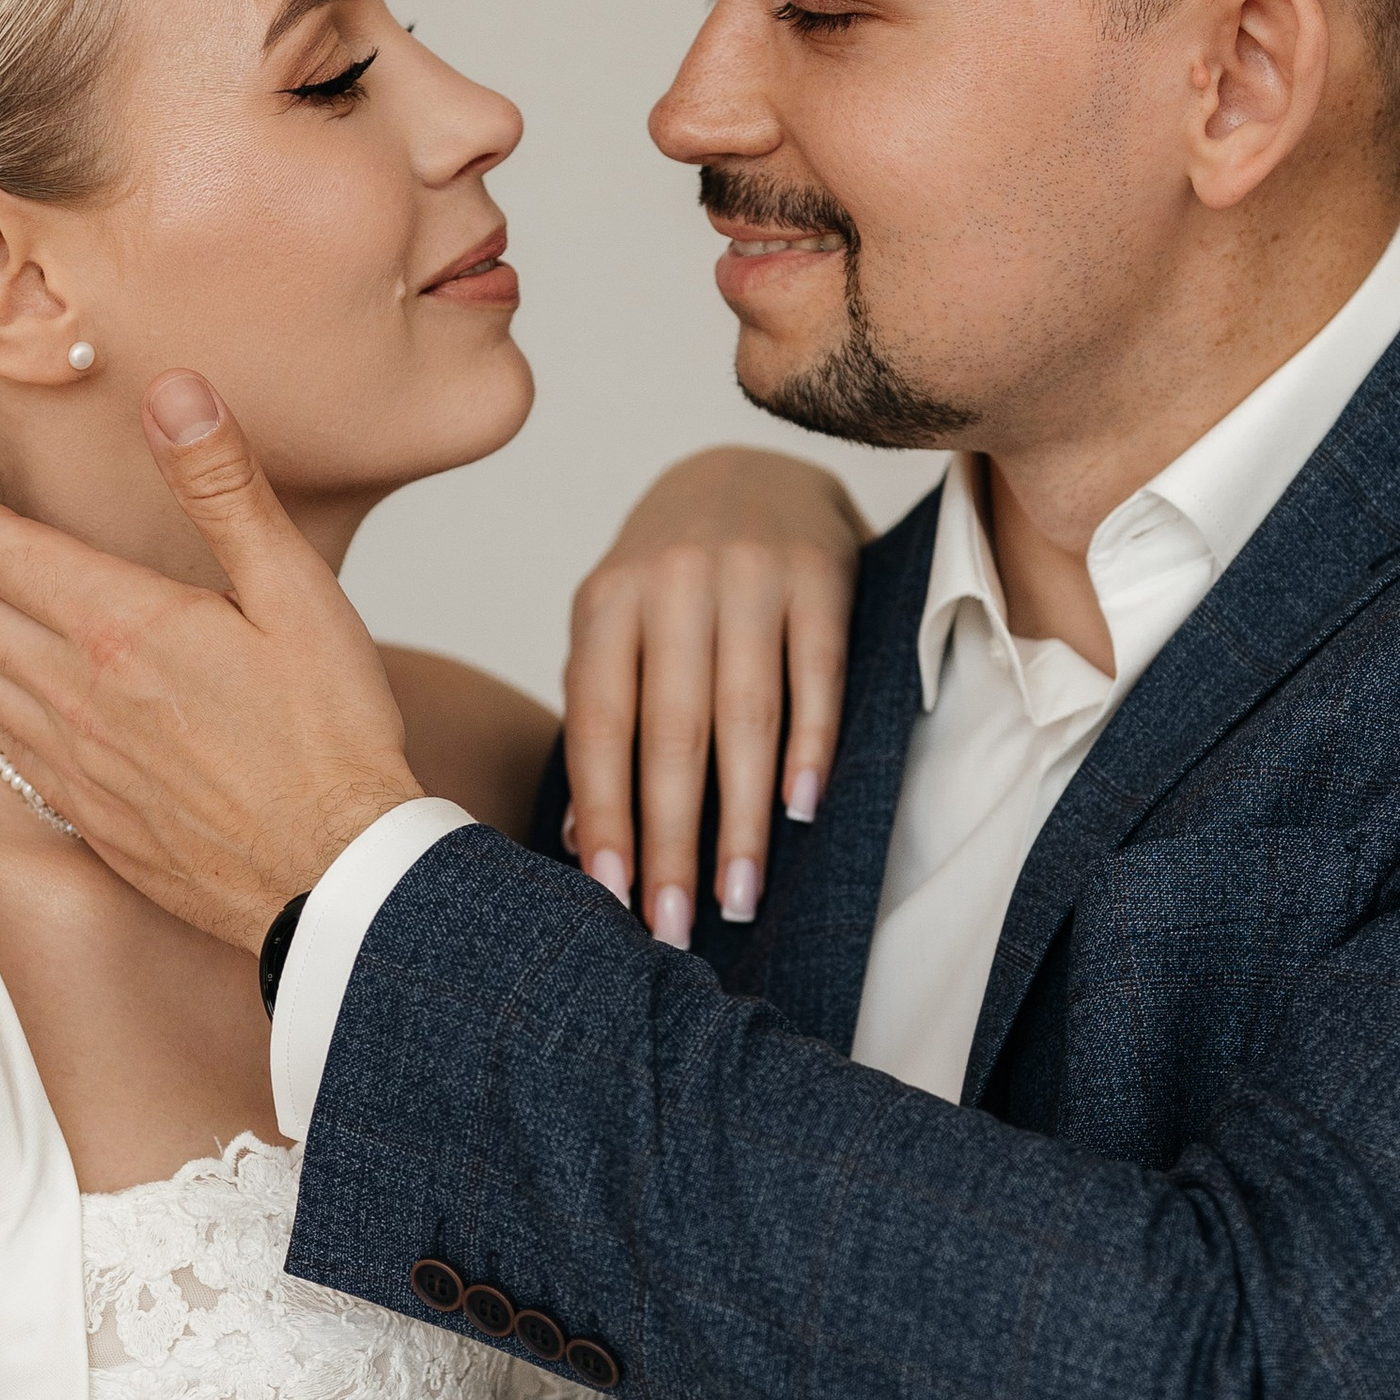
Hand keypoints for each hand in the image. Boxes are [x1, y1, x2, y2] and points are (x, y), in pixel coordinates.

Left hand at [0, 373, 420, 953]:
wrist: (335, 876)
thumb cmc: (331, 736)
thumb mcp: (296, 591)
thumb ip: (224, 487)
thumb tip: (175, 391)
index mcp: (122, 627)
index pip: (1, 550)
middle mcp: (79, 693)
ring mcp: (78, 759)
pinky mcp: (90, 812)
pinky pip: (7, 740)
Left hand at [565, 448, 864, 944]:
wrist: (749, 472)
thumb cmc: (668, 581)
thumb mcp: (614, 629)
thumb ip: (600, 720)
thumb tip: (581, 843)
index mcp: (605, 602)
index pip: (601, 726)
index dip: (606, 816)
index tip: (611, 898)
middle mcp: (672, 583)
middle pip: (672, 734)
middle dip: (672, 841)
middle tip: (674, 927)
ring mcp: (749, 574)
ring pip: (745, 715)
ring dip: (743, 818)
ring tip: (740, 897)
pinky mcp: (819, 574)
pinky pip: (817, 674)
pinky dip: (811, 745)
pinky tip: (801, 810)